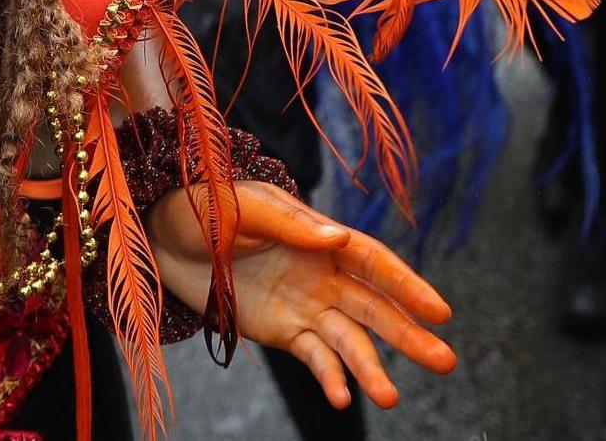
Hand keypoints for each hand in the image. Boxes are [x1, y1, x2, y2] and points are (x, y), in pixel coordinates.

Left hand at [150, 180, 455, 410]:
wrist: (160, 237)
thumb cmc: (203, 207)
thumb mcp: (242, 207)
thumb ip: (289, 225)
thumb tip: (339, 238)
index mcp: (319, 236)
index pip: (373, 262)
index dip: (407, 285)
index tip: (440, 311)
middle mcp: (323, 274)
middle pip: (375, 307)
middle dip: (409, 334)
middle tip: (446, 362)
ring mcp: (305, 306)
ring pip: (349, 341)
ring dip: (371, 368)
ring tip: (390, 397)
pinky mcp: (282, 332)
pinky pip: (314, 358)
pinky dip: (330, 378)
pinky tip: (344, 398)